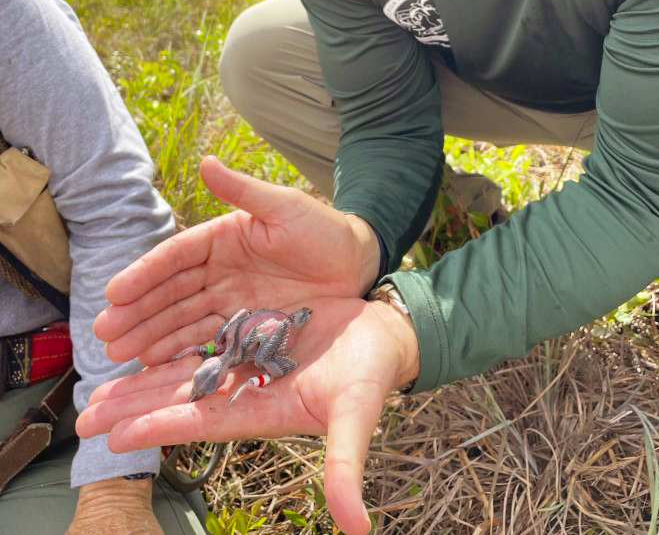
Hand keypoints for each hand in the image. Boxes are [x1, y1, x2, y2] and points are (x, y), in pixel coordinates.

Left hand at [78, 297, 418, 534]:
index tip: (115, 437)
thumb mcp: (357, 415)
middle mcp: (249, 388)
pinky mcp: (253, 331)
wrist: (385, 333)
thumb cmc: (374, 372)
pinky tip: (147, 342)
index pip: (203, 421)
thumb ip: (347, 468)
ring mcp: (248, 359)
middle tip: (84, 417)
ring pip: (185, 370)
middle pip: (181, 399)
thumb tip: (358, 532)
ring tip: (101, 388)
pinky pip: (204, 337)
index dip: (161, 427)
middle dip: (134, 407)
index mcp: (266, 410)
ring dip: (144, 378)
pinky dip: (175, 341)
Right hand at [95, 156, 380, 365]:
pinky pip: (209, 342)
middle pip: (170, 294)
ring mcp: (230, 302)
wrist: (360, 265)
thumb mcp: (285, 207)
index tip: (114, 292)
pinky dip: (182, 354)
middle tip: (104, 335)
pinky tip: (155, 368)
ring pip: (183, 321)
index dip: (144, 274)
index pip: (175, 257)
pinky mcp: (246, 329)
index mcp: (222, 239)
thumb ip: (243, 190)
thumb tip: (205, 162)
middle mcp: (219, 272)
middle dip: (137, 314)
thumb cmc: (324, 230)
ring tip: (119, 356)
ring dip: (151, 337)